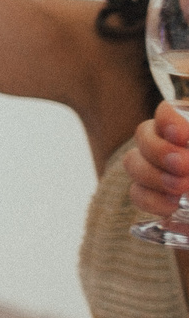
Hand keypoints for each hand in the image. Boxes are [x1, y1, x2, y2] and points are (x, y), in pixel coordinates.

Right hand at [126, 102, 188, 219]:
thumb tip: (187, 164)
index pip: (166, 112)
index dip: (168, 120)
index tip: (183, 137)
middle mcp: (173, 144)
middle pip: (143, 135)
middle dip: (160, 152)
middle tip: (183, 166)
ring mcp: (161, 170)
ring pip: (134, 163)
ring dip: (154, 176)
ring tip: (180, 189)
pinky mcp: (156, 196)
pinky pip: (138, 194)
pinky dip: (152, 200)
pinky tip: (172, 205)